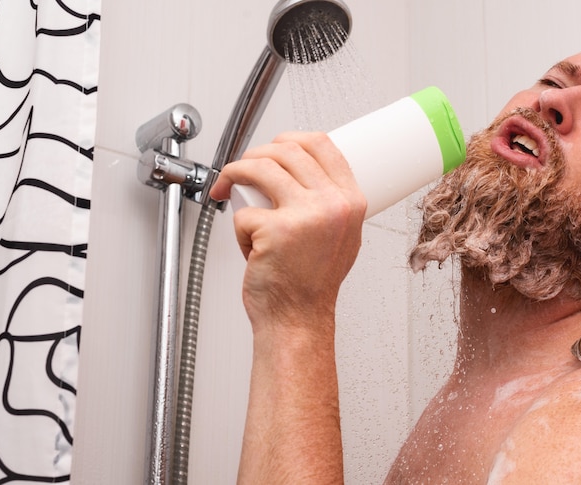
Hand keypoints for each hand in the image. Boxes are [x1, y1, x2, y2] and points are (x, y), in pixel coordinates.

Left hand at [209, 131, 366, 328]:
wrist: (299, 320)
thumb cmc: (313, 284)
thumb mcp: (342, 236)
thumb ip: (330, 203)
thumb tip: (299, 171)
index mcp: (351, 202)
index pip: (322, 144)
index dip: (290, 138)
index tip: (274, 147)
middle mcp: (333, 205)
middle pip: (287, 150)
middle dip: (255, 154)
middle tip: (243, 169)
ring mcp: (306, 216)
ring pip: (260, 168)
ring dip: (235, 173)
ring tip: (229, 188)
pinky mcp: (275, 230)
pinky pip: (243, 211)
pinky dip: (238, 227)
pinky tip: (250, 246)